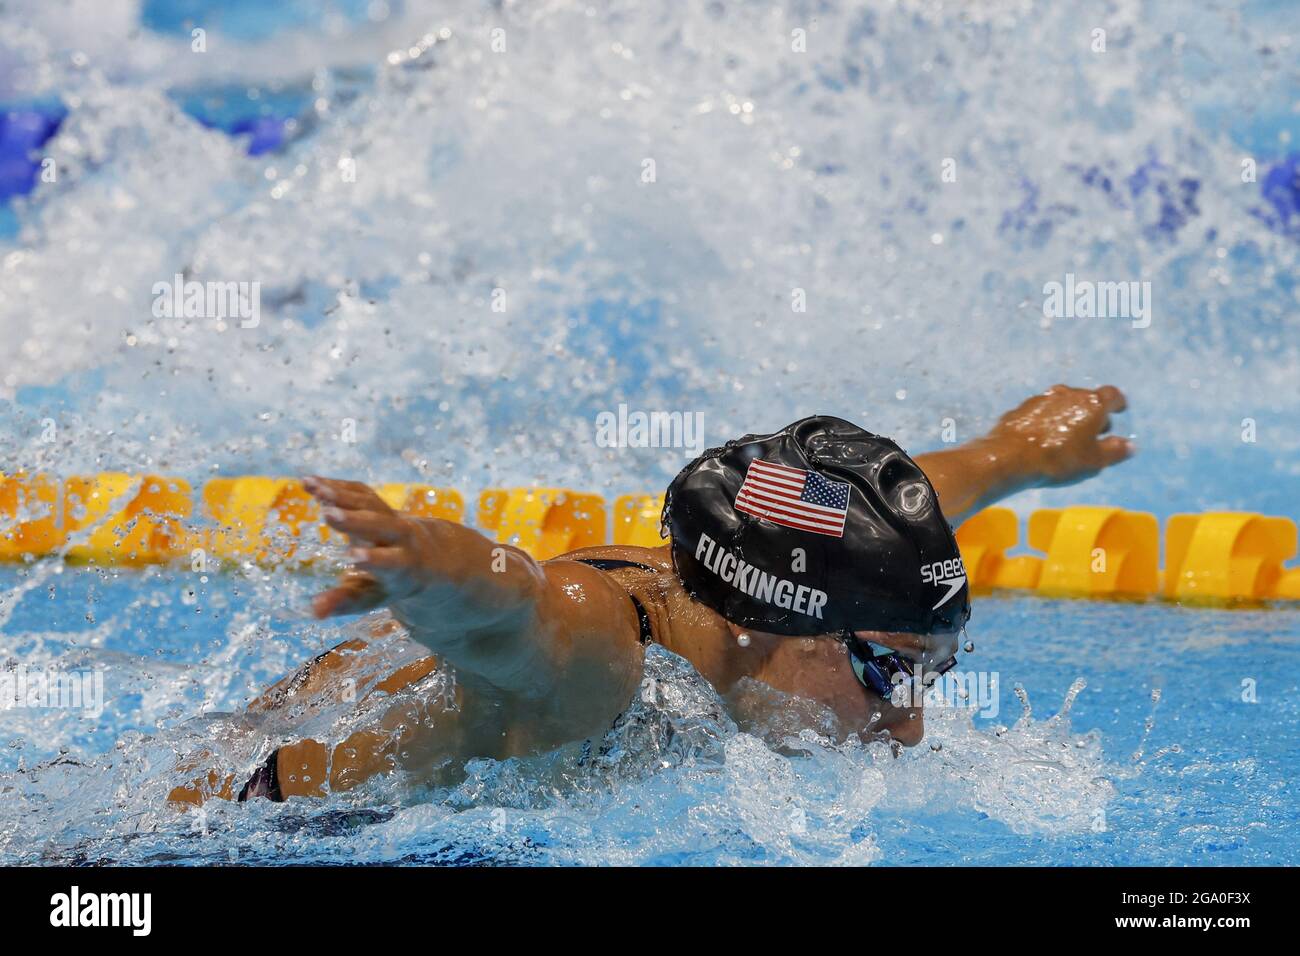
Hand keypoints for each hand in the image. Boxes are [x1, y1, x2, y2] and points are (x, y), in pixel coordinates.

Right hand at [302, 476, 429, 618]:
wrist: (423, 554)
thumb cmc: (390, 583)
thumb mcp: (371, 597)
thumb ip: (343, 603)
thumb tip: (314, 611)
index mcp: (403, 566)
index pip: (390, 562)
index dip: (374, 559)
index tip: (353, 557)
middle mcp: (401, 537)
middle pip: (379, 525)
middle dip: (355, 520)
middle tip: (328, 514)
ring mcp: (391, 516)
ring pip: (368, 502)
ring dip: (340, 494)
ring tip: (311, 487)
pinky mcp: (378, 502)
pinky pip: (359, 491)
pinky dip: (335, 485)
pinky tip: (309, 482)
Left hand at [987, 384, 1132, 486]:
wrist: (1009, 457)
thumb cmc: (1059, 459)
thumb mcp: (1094, 461)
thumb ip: (1114, 451)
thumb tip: (1129, 445)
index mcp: (1091, 403)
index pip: (1112, 395)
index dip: (1117, 403)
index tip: (1119, 410)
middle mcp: (1067, 393)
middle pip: (1086, 399)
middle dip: (1092, 413)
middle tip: (1093, 432)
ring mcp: (1042, 399)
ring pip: (1062, 404)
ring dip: (1068, 416)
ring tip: (1068, 436)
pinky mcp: (1022, 408)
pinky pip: (1041, 413)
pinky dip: (1047, 421)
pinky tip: (1043, 438)